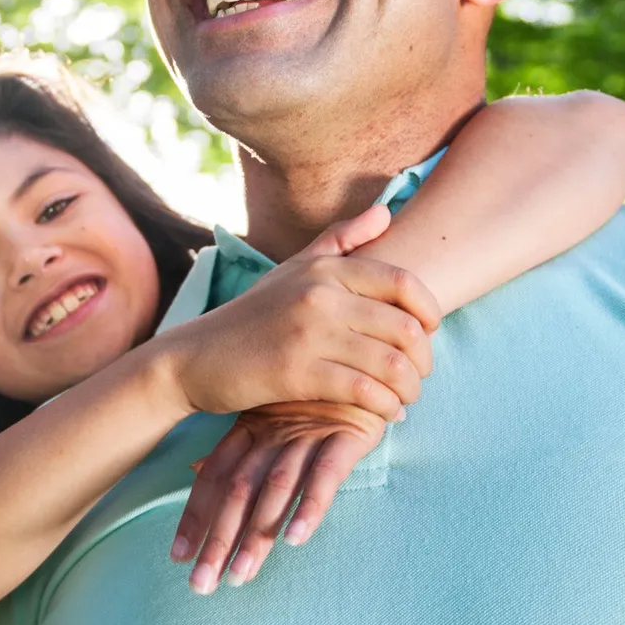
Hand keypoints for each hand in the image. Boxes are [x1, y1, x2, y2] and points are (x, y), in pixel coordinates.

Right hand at [155, 203, 438, 423]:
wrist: (195, 358)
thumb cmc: (252, 316)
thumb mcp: (293, 269)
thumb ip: (341, 239)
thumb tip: (386, 211)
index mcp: (324, 269)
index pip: (402, 283)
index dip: (429, 311)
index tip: (428, 333)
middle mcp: (319, 295)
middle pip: (404, 327)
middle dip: (423, 360)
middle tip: (418, 376)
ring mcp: (308, 334)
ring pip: (390, 363)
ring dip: (409, 388)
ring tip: (405, 398)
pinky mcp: (296, 373)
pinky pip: (362, 391)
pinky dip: (384, 406)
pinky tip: (385, 413)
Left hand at [170, 403, 389, 592]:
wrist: (366, 350)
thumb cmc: (317, 389)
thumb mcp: (272, 413)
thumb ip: (239, 446)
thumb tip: (195, 469)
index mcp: (250, 429)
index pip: (214, 478)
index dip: (194, 517)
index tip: (177, 558)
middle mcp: (273, 433)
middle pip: (237, 492)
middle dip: (217, 541)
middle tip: (201, 586)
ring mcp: (308, 433)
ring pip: (275, 489)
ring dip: (256, 535)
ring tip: (240, 576)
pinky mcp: (347, 434)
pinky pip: (326, 474)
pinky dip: (310, 506)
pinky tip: (295, 538)